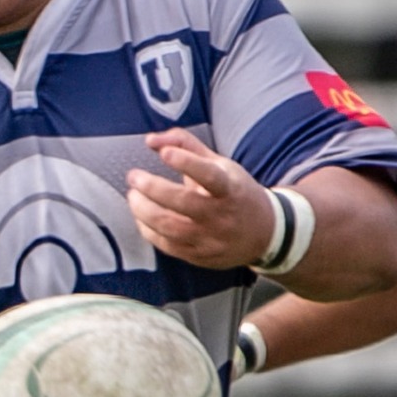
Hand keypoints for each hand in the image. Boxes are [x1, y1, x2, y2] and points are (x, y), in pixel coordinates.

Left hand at [126, 129, 275, 269]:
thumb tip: (151, 140)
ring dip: (143, 210)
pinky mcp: (199, 256)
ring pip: (170, 227)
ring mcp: (210, 239)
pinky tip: (141, 216)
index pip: (209, 176)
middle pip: (183, 203)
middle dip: (152, 188)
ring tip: (133, 195)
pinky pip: (166, 245)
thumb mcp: (220, 164)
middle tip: (134, 176)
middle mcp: (221, 216)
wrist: (263, 234)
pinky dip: (148, 229)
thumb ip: (186, 145)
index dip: (186, 163)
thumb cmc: (236, 193)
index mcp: (230, 189)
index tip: (164, 153)